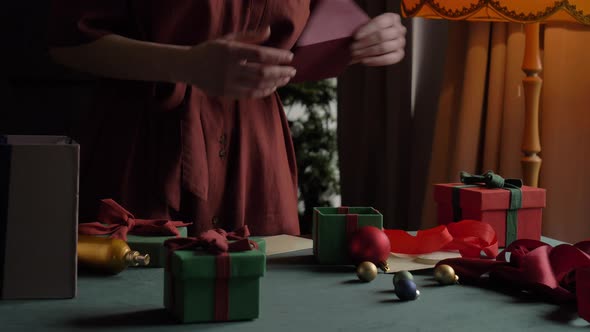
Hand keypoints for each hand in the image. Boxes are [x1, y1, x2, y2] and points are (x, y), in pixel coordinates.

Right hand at [179, 27, 295, 98]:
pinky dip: (264, 91)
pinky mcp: (227, 93)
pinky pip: (250, 94)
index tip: (290, 56)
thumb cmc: (212, 50)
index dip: (277, 56)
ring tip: (286, 78)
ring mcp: (228, 82)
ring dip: (276, 82)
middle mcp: (230, 68)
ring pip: (258, 85)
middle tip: (293, 71)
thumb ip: (250, 37)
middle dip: (281, 72)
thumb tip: (269, 31)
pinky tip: (273, 86)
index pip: (260, 55)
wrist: (189, 66)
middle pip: (262, 72)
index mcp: (231, 51)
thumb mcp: (228, 39)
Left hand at [350, 13, 406, 65]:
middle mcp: (400, 29)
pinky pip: (388, 59)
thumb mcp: (367, 27)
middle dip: (365, 43)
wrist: (375, 42)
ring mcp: (401, 42)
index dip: (367, 30)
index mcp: (393, 18)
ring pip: (384, 47)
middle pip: (382, 36)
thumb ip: (363, 30)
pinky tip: (364, 60)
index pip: (380, 22)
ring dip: (368, 52)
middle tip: (353, 48)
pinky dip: (374, 61)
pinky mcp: (400, 54)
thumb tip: (355, 39)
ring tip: (356, 54)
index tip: (356, 37)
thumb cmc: (370, 33)